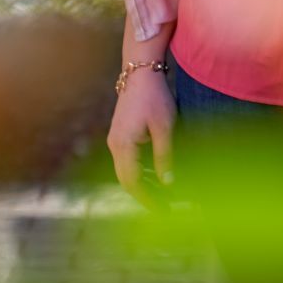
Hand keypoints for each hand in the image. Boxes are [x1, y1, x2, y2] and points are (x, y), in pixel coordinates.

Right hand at [107, 67, 175, 204]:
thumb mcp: (165, 127)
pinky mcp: (121, 134)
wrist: (141, 71)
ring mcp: (116, 139)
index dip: (146, 198)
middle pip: (126, 179)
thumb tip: (168, 182)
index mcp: (123, 146)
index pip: (132, 181)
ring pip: (126, 170)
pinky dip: (141, 171)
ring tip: (163, 196)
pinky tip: (157, 175)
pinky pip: (128, 160)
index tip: (160, 210)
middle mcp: (115, 145)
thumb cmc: (155, 97)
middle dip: (144, 195)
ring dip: (142, 184)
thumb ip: (165, 155)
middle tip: (163, 208)